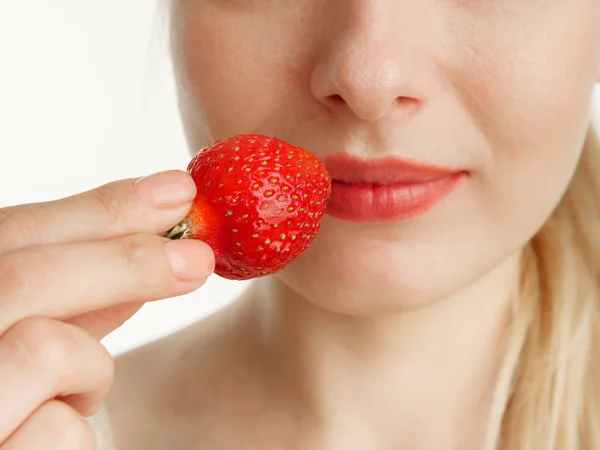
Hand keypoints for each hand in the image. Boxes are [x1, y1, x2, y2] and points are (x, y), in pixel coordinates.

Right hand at [0, 170, 213, 448]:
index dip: (98, 210)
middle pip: (22, 278)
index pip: (10, 234)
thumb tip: (159, 233)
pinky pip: (57, 430)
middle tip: (199, 256)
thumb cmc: (21, 403)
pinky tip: (56, 443)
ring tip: (81, 394)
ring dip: (90, 368)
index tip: (175, 192)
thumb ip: (81, 292)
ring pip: (46, 348)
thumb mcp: (44, 337)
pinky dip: (77, 433)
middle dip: (125, 261)